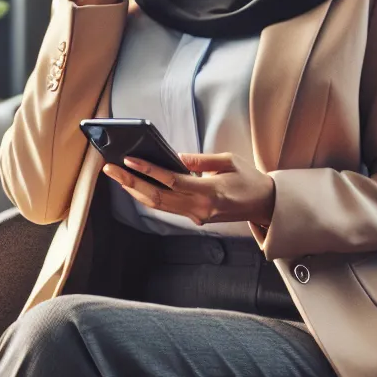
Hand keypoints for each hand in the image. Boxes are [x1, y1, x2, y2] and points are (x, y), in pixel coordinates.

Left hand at [103, 152, 275, 228]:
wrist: (264, 205)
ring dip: (136, 191)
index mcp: (210, 192)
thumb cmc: (250, 180)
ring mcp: (197, 216)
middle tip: (111, 168)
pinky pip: (167, 208)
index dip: (148, 170)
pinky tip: (137, 185)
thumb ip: (201, 160)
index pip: (171, 181)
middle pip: (157, 197)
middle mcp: (200, 208)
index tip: (129, 159)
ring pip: (159, 205)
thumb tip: (176, 157)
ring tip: (118, 175)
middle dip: (131, 182)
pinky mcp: (196, 218)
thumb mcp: (230, 161)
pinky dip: (149, 196)